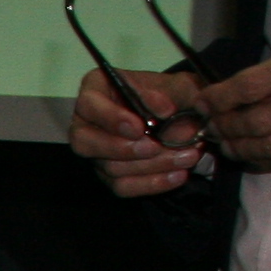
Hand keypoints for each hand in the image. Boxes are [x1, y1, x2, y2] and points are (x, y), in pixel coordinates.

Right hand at [67, 65, 209, 197]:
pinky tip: (177, 175)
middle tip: (156, 146)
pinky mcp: (108, 174)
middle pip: (84, 142)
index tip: (140, 127)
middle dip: (123, 148)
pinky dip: (151, 183)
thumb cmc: (173, 94)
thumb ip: (171, 93)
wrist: (184, 116)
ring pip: (109, 167)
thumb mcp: (177, 84)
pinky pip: (122, 186)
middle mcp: (87, 122)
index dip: (111, 118)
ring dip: (150, 166)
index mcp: (96, 90)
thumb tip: (162, 112)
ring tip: (185, 157)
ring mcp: (96, 151)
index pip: (88, 105)